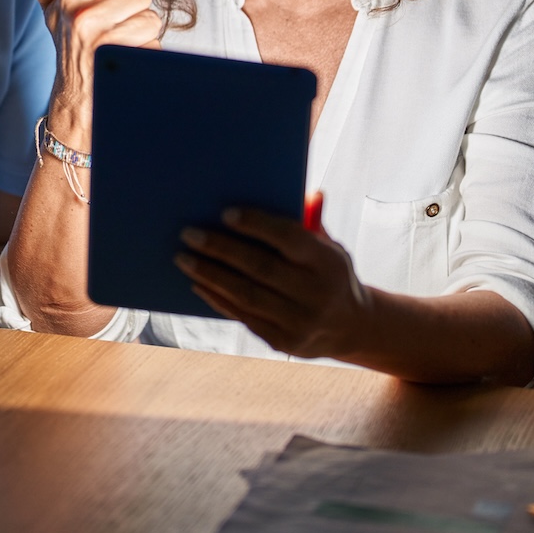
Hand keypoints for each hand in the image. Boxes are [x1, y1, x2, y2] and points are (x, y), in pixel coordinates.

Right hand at [0, 0, 161, 149]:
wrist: (75, 99)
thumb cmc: (69, 46)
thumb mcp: (52, 9)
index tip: (105, 7)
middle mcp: (82, 15)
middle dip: (132, 13)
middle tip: (112, 31)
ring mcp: (101, 38)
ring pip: (151, 19)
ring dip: (141, 35)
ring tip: (118, 46)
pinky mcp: (121, 59)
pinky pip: (154, 43)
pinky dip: (146, 54)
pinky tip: (126, 62)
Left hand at [175, 200, 371, 359]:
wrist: (351, 327)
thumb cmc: (330, 274)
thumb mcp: (330, 247)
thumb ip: (310, 222)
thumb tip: (298, 190)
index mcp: (328, 263)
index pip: (289, 238)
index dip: (257, 225)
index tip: (224, 213)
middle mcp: (316, 294)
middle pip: (260, 267)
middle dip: (220, 249)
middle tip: (189, 233)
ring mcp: (300, 322)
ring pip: (246, 295)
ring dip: (210, 274)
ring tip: (182, 257)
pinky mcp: (283, 342)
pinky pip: (243, 316)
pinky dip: (217, 298)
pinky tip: (197, 282)